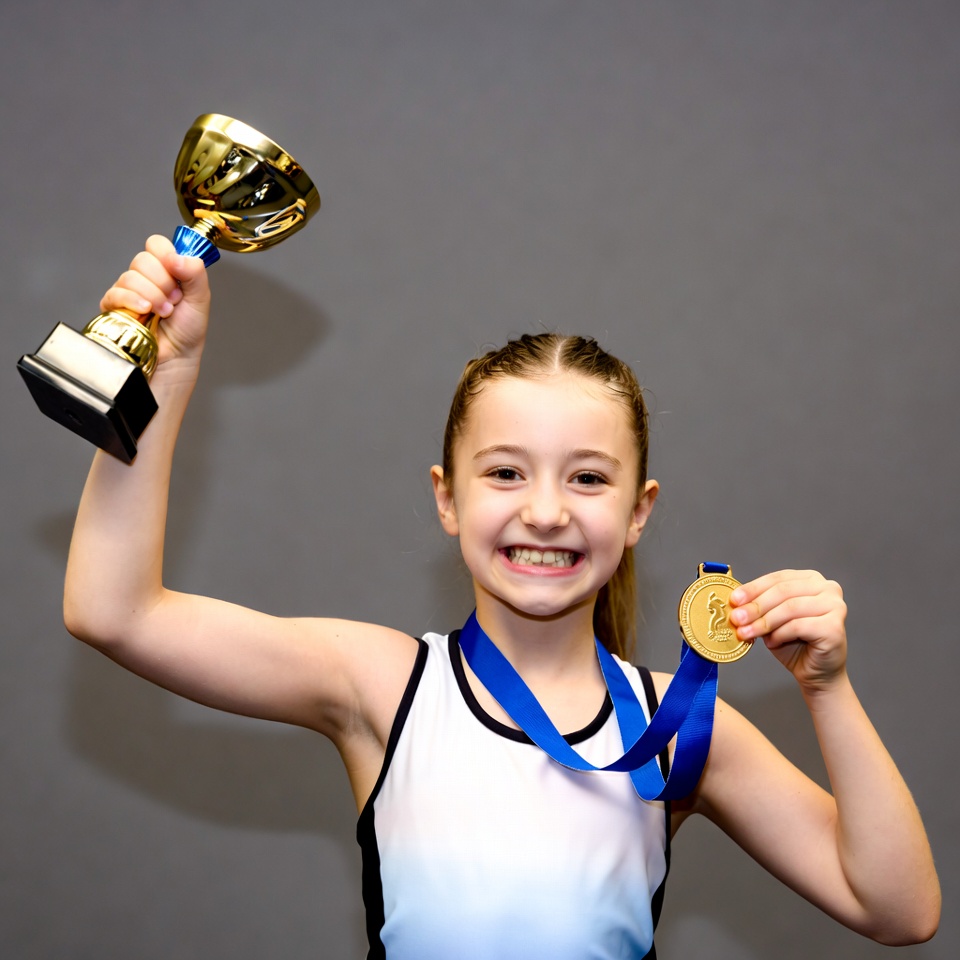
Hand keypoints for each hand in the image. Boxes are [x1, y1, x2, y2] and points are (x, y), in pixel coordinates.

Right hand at [99, 234, 210, 378]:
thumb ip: (195, 272)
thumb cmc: (187, 330)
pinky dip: (133, 301)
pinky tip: (145, 311)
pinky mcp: (113, 306)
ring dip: (152, 296)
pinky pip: (116, 293)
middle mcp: (145, 277)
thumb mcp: (200, 298)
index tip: (177, 272)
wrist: (177, 356)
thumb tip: (176, 257)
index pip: (156, 244)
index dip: (165, 255)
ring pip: (130, 277)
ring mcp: (128, 291)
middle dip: (163, 282)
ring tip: (164, 312)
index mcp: (166, 270)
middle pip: (142, 259)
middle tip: (174, 300)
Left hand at [728, 570, 847, 691]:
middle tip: (736, 618)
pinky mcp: (835, 627)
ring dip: (763, 622)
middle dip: (755, 606)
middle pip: (783, 591)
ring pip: (790, 608)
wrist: (817, 674)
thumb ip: (759, 607)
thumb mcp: (772, 620)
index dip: (753, 588)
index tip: (734, 600)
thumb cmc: (795, 644)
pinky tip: (771, 642)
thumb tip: (736, 602)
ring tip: (746, 633)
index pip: (777, 578)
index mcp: (811, 579)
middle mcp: (828, 588)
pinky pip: (798, 626)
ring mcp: (835, 606)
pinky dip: (780, 634)